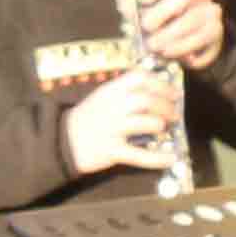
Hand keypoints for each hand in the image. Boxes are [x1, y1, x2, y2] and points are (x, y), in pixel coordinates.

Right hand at [63, 70, 179, 179]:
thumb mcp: (101, 97)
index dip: (160, 83)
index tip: (172, 92)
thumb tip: (153, 89)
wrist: (62, 141)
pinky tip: (169, 158)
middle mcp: (112, 108)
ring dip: (161, 124)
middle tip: (173, 112)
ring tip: (165, 128)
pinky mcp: (112, 151)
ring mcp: (112, 129)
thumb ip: (123, 91)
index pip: (140, 78)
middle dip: (166, 105)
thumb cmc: (86, 118)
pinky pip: (139, 155)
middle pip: (147, 100)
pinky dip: (157, 158)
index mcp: (110, 91)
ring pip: (146, 123)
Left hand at [133, 0, 224, 69]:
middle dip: (162, 14)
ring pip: (194, 19)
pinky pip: (204, 38)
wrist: (182, 44)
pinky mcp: (216, 31)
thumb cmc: (158, 23)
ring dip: (172, 36)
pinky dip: (185, 48)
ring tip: (155, 47)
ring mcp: (209, 10)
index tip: (142, 0)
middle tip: (146, 29)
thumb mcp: (141, 10)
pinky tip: (172, 54)